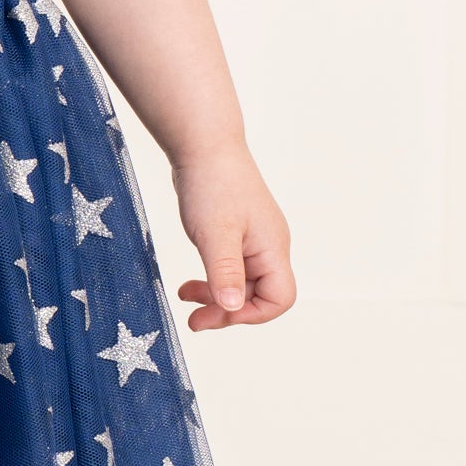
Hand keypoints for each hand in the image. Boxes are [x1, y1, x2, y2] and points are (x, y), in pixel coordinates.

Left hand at [169, 138, 294, 331]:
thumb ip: (224, 272)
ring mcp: (252, 239)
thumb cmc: (212, 183)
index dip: (251, 314)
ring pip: (241, 282)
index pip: (279, 298)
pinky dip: (211, 278)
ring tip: (186, 297)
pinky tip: (190, 282)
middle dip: (226, 310)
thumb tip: (231, 307)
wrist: (204, 144)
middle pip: (258, 295)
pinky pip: (230, 267)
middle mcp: (268, 246)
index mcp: (272, 248)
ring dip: (216, 295)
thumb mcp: (215, 233)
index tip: (217, 312)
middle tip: (194, 321)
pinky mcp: (235, 232)